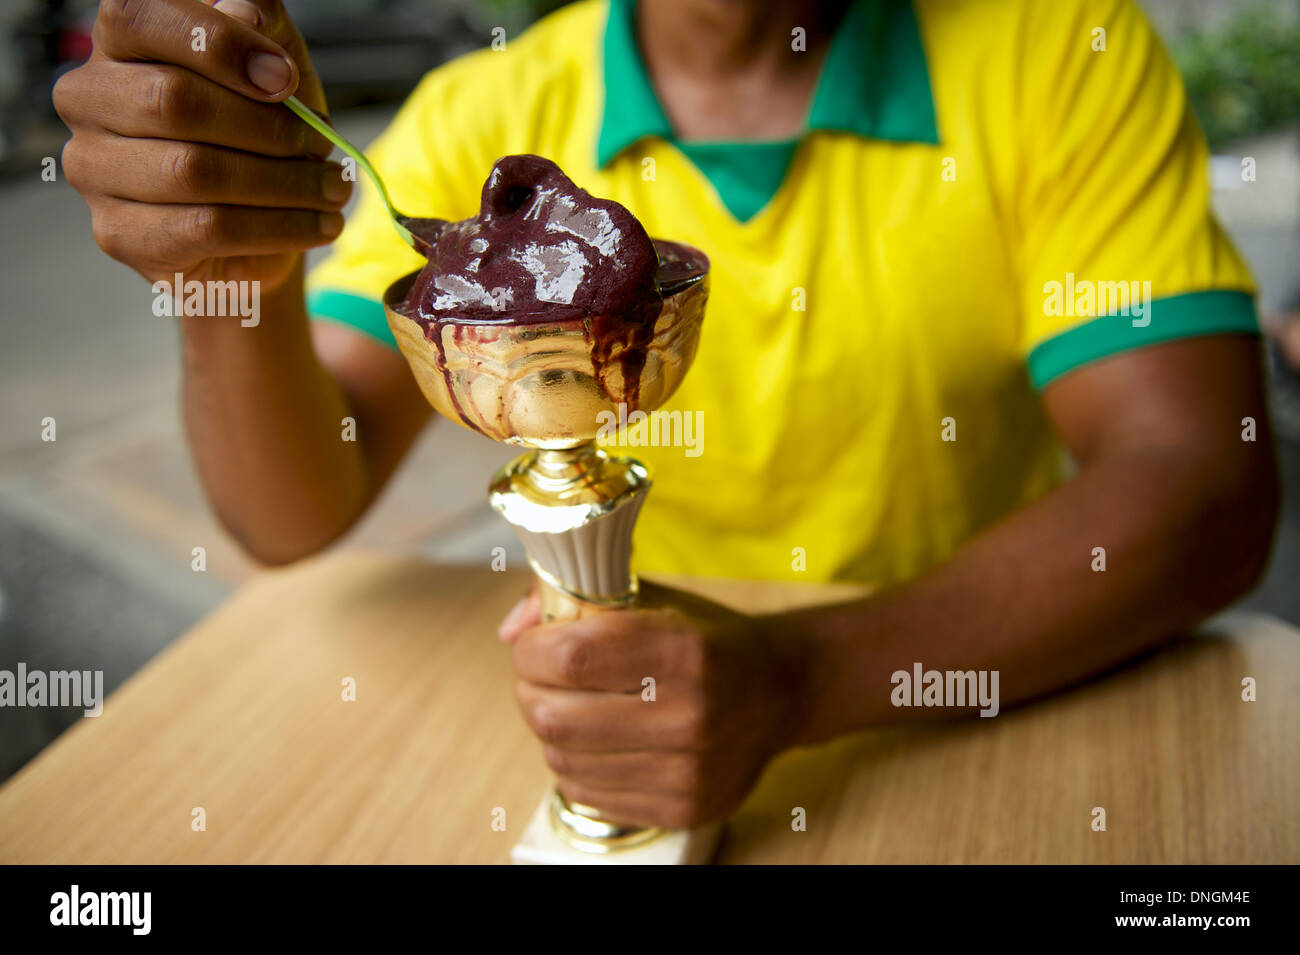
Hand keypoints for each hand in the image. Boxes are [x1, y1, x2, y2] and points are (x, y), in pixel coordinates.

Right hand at [54, 0, 349, 291]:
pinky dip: (279, 227)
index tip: (285, 80)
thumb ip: (260, 21)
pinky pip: (208, 228)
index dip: (219, 44)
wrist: (260, 228)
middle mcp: (89, 101)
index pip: (141, 16)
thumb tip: (243, 15)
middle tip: (324, 143)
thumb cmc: (261, 133)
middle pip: (174, 101)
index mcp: (119, 44)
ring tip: (334, 189)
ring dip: (286, 183)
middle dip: (268, 126)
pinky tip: (318, 225)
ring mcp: (95, 171)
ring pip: (195, 171)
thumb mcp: (275, 63)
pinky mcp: (120, 235)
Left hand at [499, 581, 810, 827]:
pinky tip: (599, 742)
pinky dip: (577, 766)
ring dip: (551, 732)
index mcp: (681, 649)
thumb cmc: (704, 638)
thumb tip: (511, 631)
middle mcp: (689, 713)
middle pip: (554, 717)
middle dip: (530, 693)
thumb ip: (575, 598)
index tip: (534, 646)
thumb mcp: (650, 598)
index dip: (532, 651)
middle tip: (542, 680)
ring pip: (562, 760)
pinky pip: (588, 795)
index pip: (569, 656)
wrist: (780, 691)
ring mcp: (688, 769)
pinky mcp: (683, 808)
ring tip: (573, 707)